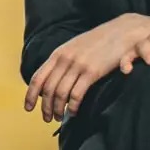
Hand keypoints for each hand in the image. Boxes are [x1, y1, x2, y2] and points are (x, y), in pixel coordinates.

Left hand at [24, 15, 149, 121]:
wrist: (121, 31)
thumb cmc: (99, 41)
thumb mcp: (76, 47)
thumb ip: (63, 61)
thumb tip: (51, 78)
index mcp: (58, 53)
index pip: (38, 77)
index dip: (30, 95)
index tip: (28, 108)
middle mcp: (65, 59)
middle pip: (48, 89)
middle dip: (45, 107)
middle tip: (47, 118)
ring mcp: (78, 65)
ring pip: (60, 94)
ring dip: (58, 109)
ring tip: (59, 117)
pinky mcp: (92, 72)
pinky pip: (76, 94)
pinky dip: (73, 106)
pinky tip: (74, 112)